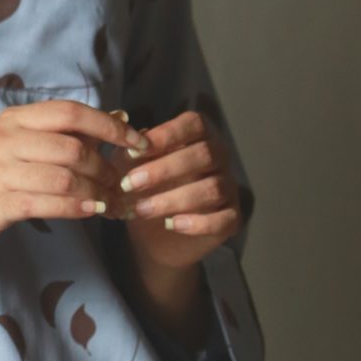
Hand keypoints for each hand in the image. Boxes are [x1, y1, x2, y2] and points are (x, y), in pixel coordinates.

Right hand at [0, 96, 144, 272]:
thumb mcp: (20, 148)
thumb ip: (63, 135)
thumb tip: (118, 119)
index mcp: (13, 120)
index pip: (70, 112)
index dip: (109, 126)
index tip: (138, 142)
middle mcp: (4, 139)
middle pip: (72, 147)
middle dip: (106, 168)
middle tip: (123, 185)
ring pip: (64, 177)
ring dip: (96, 193)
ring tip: (112, 204)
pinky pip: (47, 203)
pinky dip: (76, 208)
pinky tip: (92, 213)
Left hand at [115, 107, 242, 275]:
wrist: (155, 236)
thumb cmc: (145, 191)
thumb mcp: (131, 168)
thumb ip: (129, 153)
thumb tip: (129, 144)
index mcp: (198, 136)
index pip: (194, 124)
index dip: (167, 134)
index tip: (136, 150)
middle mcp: (219, 158)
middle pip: (204, 154)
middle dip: (164, 169)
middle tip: (130, 184)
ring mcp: (229, 188)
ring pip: (212, 188)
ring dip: (172, 200)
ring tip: (141, 210)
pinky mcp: (231, 218)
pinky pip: (223, 219)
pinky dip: (197, 223)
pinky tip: (171, 224)